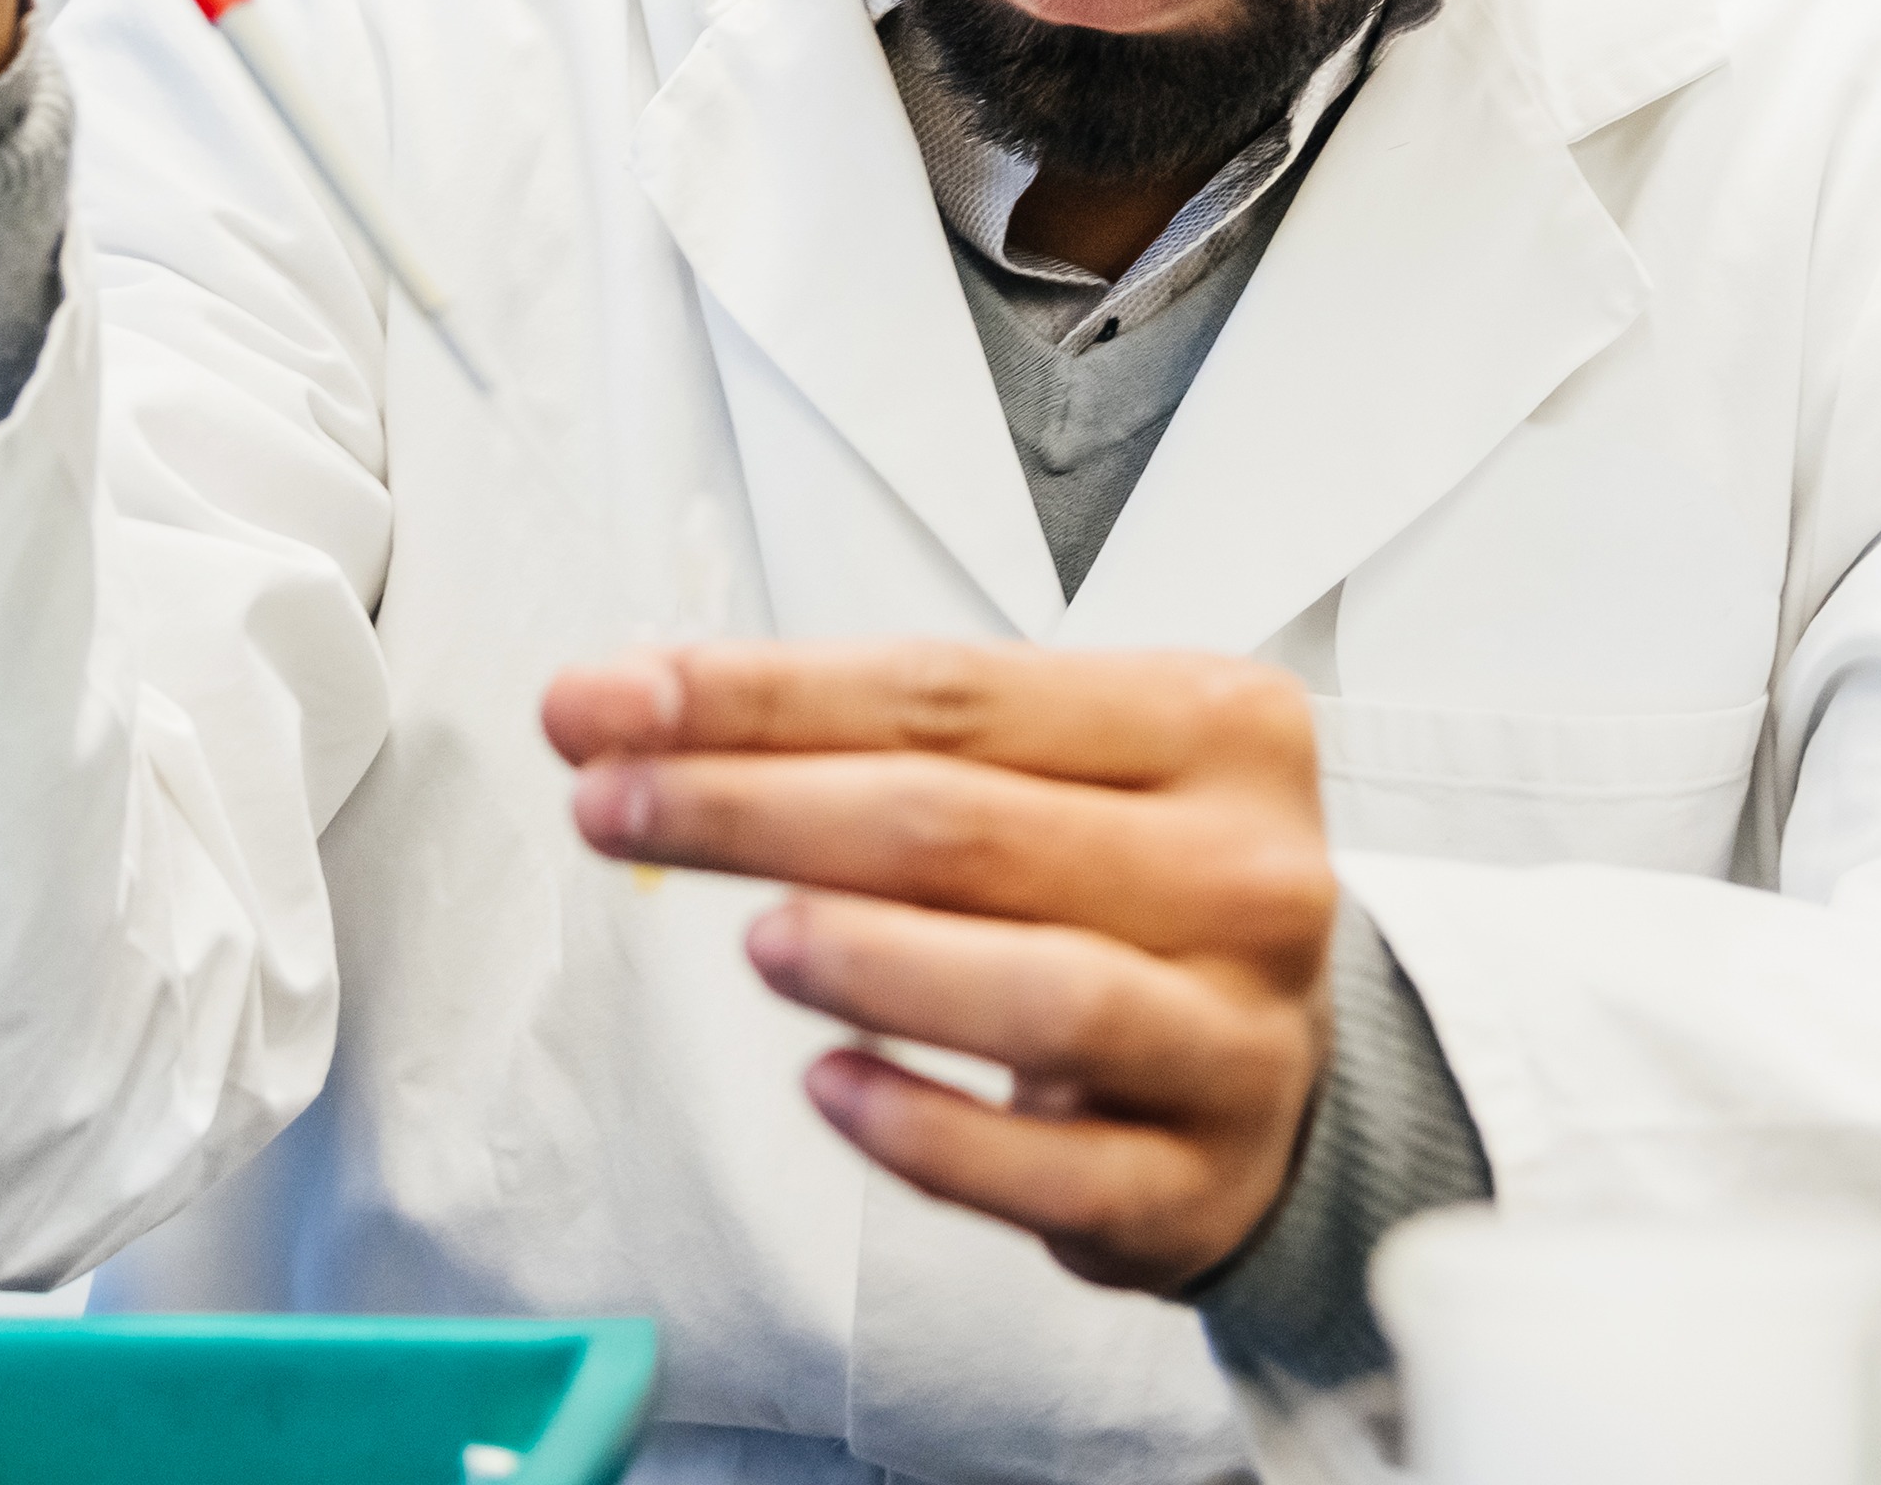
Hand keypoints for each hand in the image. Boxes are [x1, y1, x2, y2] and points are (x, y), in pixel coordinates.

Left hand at [542, 641, 1333, 1291]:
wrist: (1268, 1070)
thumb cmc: (1126, 891)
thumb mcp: (1041, 771)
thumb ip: (859, 735)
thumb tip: (625, 705)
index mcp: (1215, 725)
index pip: (953, 693)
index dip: (763, 696)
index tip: (612, 700)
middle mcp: (1248, 875)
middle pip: (971, 828)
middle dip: (758, 810)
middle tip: (612, 805)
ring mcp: (1234, 1040)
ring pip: (1042, 994)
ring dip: (872, 962)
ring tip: (748, 941)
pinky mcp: (1194, 1187)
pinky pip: (1051, 1170)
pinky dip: (928, 1130)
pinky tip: (829, 1085)